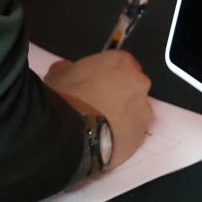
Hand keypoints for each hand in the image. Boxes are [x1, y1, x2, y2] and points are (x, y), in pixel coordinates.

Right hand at [46, 50, 153, 169]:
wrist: (72, 132)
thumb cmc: (66, 97)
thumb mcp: (59, 73)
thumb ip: (70, 68)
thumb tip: (68, 70)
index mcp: (121, 62)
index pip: (122, 64)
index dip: (109, 75)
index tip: (98, 84)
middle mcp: (139, 83)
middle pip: (132, 87)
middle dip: (119, 95)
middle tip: (98, 105)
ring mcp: (142, 111)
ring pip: (135, 112)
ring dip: (123, 116)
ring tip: (101, 125)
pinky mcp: (140, 136)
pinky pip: (132, 134)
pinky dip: (122, 136)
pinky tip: (104, 140)